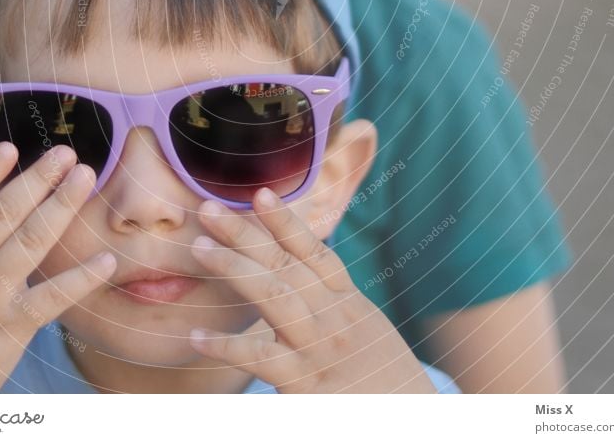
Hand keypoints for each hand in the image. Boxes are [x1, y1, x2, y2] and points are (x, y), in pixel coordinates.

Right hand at [0, 142, 115, 392]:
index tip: (11, 146)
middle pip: (2, 214)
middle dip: (37, 179)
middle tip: (66, 152)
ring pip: (31, 242)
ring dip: (61, 206)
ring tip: (85, 176)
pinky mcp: (12, 327)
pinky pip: (53, 296)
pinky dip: (82, 278)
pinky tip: (108, 259)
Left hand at [188, 188, 436, 392]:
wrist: (415, 427)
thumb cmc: (385, 382)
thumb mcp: (367, 332)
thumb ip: (334, 304)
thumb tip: (296, 277)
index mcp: (348, 303)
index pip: (314, 252)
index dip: (286, 221)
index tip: (260, 193)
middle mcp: (335, 318)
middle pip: (285, 265)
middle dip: (245, 234)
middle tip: (209, 209)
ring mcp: (321, 349)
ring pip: (274, 297)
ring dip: (235, 268)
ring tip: (200, 248)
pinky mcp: (308, 387)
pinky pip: (262, 359)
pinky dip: (228, 346)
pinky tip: (198, 335)